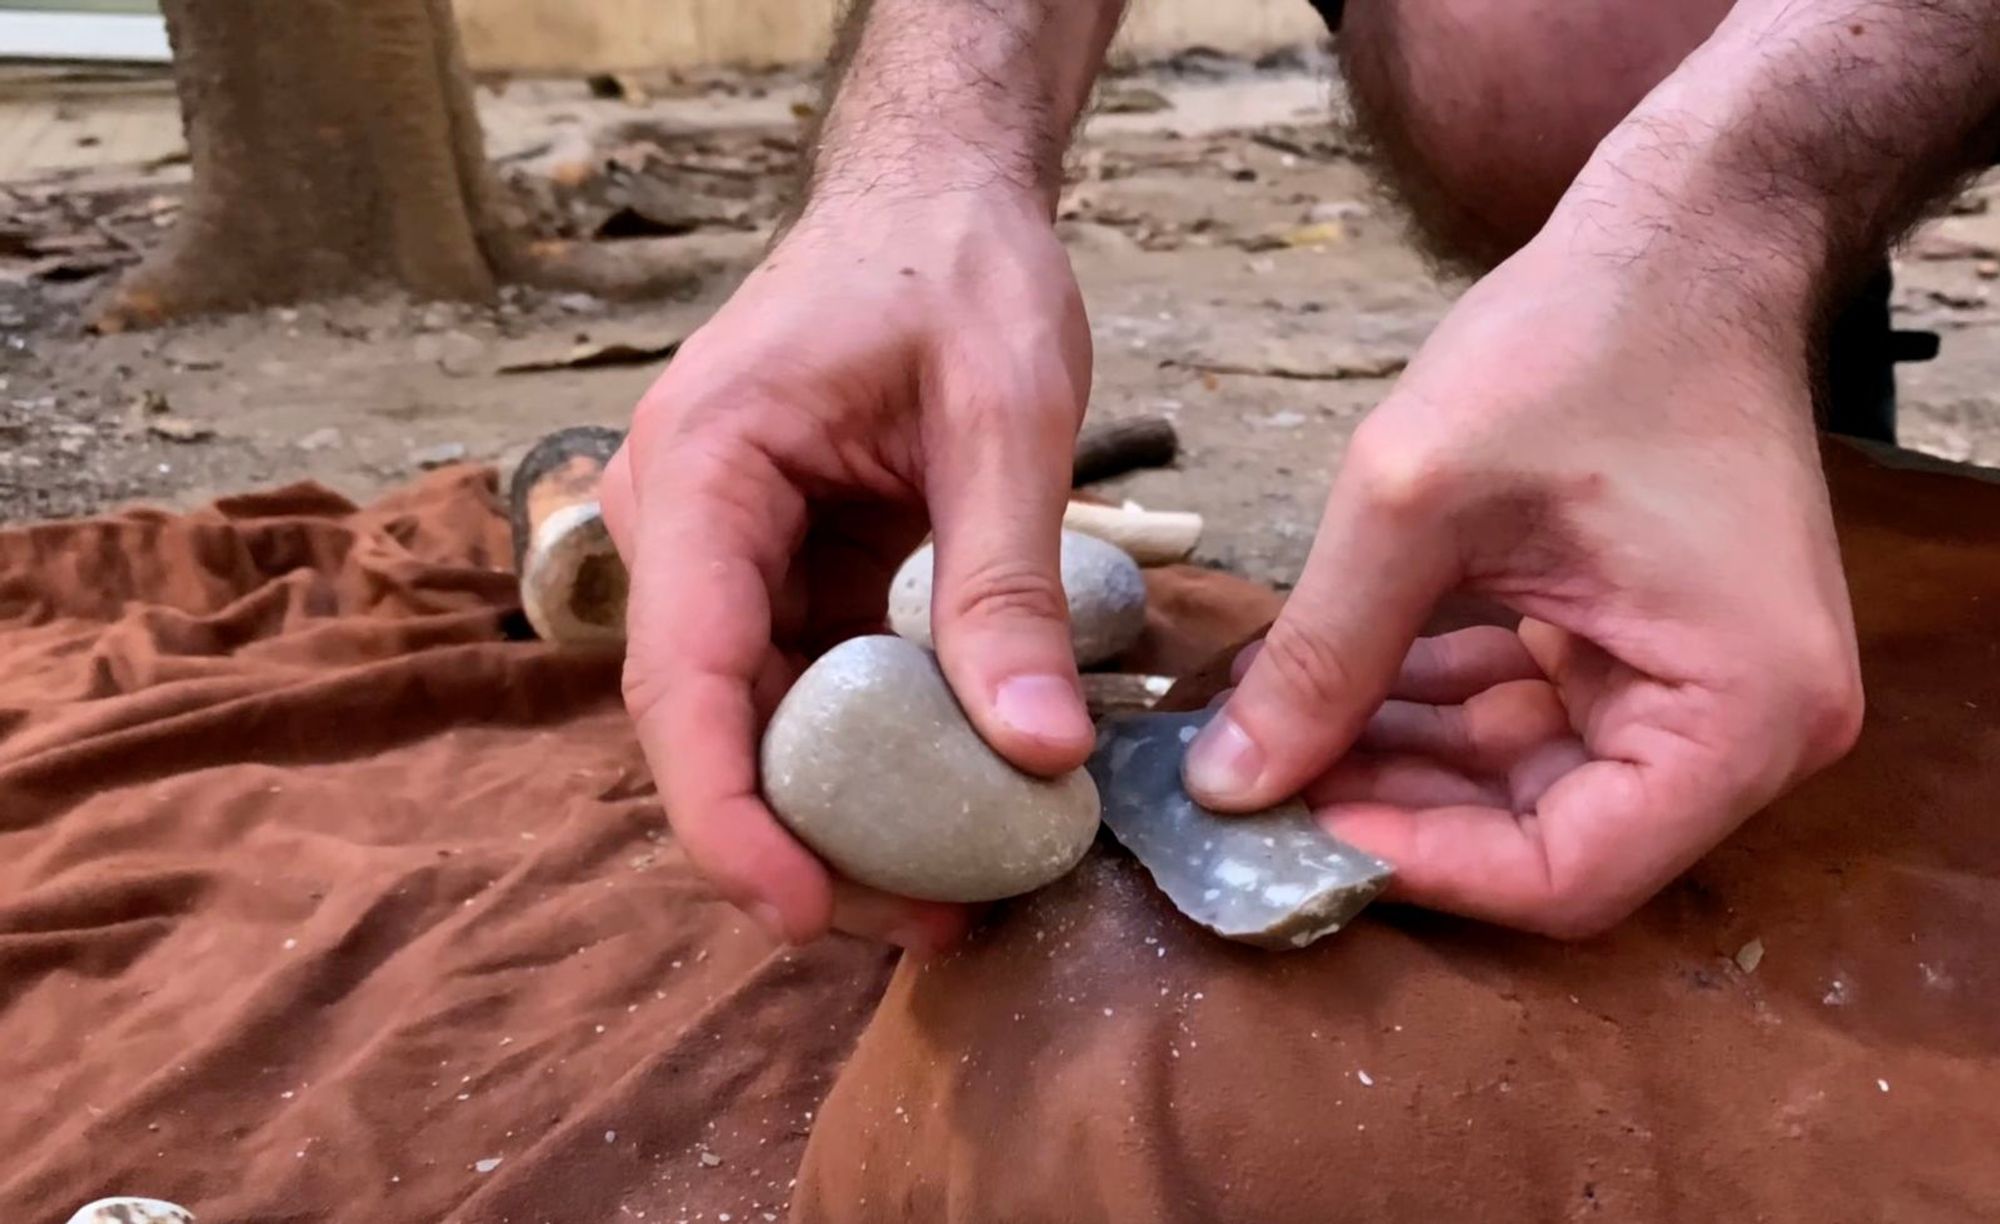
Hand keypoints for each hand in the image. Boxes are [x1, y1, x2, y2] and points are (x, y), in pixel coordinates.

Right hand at [600, 194, 1095, 951]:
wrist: (937, 200)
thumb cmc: (956, 269)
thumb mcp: (1007, 413)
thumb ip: (1007, 580)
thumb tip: (1036, 753)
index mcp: (705, 467)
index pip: (679, 670)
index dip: (726, 811)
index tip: (800, 911)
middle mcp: (685, 523)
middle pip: (712, 724)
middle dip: (806, 842)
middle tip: (932, 923)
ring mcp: (730, 554)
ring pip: (760, 723)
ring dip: (847, 815)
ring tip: (964, 891)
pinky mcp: (786, 574)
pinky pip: (812, 688)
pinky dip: (880, 756)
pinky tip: (962, 803)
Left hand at [1186, 235, 1864, 937]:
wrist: (1678, 235)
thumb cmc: (1581, 340)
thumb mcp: (1414, 501)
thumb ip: (1320, 654)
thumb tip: (1224, 785)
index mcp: (1740, 710)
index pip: (1568, 878)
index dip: (1420, 864)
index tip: (1295, 827)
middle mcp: (1746, 727)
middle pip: (1543, 839)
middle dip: (1391, 809)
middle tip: (1254, 788)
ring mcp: (1697, 689)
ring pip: (1518, 782)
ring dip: (1393, 759)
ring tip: (1265, 731)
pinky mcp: (1643, 647)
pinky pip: (1524, 715)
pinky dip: (1426, 705)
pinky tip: (1323, 687)